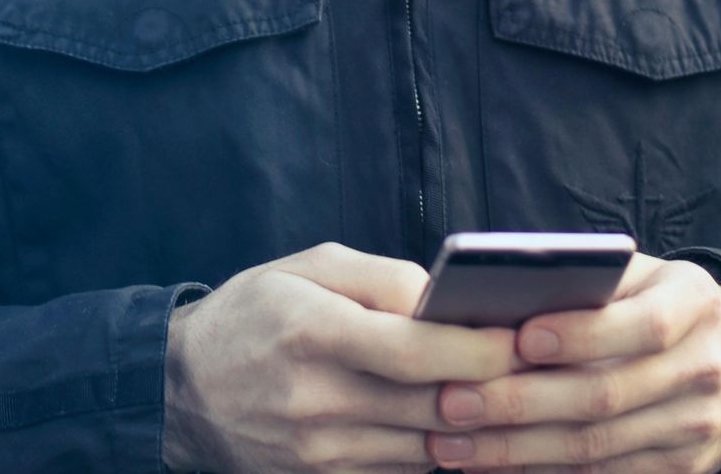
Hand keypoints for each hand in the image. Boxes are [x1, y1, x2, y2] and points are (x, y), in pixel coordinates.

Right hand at [161, 241, 522, 473]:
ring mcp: (318, 453)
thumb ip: (384, 279)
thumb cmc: (254, 313)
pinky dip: (439, 449)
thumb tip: (448, 302)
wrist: (183, 389)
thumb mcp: (310, 268)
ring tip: (511, 392)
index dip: (477, 349)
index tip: (521, 337)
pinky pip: (403, 472)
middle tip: (538, 366)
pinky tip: (462, 423)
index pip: (415, 352)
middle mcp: (316, 401)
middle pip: (431, 405)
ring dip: (475, 425)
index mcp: (312, 333)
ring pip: (426, 447)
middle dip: (493, 388)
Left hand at [423, 253, 720, 472]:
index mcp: (695, 303)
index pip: (644, 325)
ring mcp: (695, 428)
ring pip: (595, 448)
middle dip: (521, 402)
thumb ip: (584, 280)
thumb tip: (495, 301)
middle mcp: (704, 368)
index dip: (581, 334)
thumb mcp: (634, 275)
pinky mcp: (679, 471)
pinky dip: (539, 473)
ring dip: (515, 449)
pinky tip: (489, 464)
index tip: (518, 338)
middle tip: (452, 401)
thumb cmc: (652, 301)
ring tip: (450, 441)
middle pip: (606, 395)